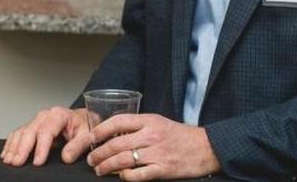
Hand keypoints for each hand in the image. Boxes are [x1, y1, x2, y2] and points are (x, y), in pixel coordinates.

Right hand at [1, 107, 91, 165]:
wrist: (83, 118)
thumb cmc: (84, 126)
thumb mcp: (87, 135)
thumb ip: (77, 145)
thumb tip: (66, 157)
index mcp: (59, 115)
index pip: (46, 131)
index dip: (41, 148)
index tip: (37, 162)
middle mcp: (45, 115)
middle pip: (30, 131)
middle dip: (22, 149)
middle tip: (17, 163)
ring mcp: (37, 120)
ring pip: (21, 132)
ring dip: (13, 147)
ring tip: (9, 160)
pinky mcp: (32, 126)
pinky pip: (18, 133)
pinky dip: (11, 143)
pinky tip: (6, 153)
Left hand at [86, 113, 219, 179]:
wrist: (206, 147)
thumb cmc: (180, 135)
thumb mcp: (158, 122)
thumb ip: (138, 126)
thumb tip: (114, 133)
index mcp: (149, 121)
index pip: (117, 122)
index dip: (100, 130)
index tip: (90, 138)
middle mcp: (151, 135)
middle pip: (116, 144)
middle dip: (99, 153)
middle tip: (91, 160)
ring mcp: (157, 153)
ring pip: (123, 159)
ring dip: (107, 166)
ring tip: (100, 170)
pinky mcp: (164, 169)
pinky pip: (139, 174)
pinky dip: (126, 176)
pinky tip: (121, 176)